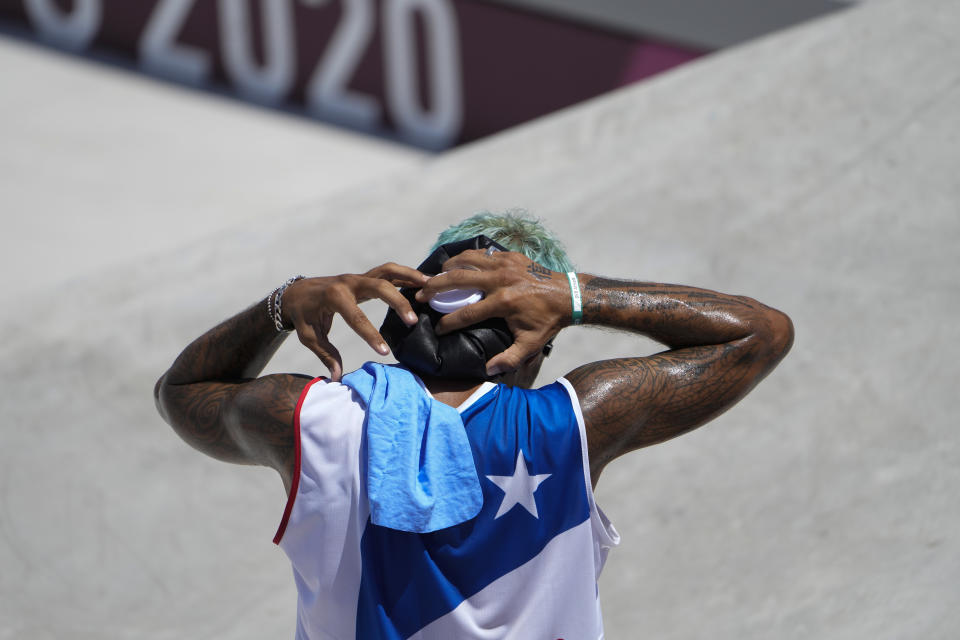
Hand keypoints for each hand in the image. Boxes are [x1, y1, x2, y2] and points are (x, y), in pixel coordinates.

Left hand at [282, 263, 427, 380]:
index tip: (385, 352)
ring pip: (388, 271)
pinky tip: (424, 281)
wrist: (297, 292)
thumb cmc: (303, 315)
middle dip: (397, 303)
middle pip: (380, 286)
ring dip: (410, 276)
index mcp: (333, 296)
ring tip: (430, 285)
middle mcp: (349, 282)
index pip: (355, 317)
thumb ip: (326, 354)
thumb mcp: (309, 336)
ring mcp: (359, 277)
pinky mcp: (365, 277)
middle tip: (412, 321)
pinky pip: (389, 272)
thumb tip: (336, 376)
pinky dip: (407, 274)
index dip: (370, 335)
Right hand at [414, 250, 569, 374]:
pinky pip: (481, 253)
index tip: (436, 328)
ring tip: (435, 275)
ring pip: (467, 259)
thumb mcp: (530, 344)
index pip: (466, 313)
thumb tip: (487, 370)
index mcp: (503, 302)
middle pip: (458, 279)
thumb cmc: (547, 321)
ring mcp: (504, 264)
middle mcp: (500, 279)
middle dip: (435, 287)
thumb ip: (508, 358)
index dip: (448, 323)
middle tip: (420, 294)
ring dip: (448, 267)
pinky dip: (467, 258)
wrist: (568, 295)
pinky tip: (458, 264)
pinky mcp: (509, 255)